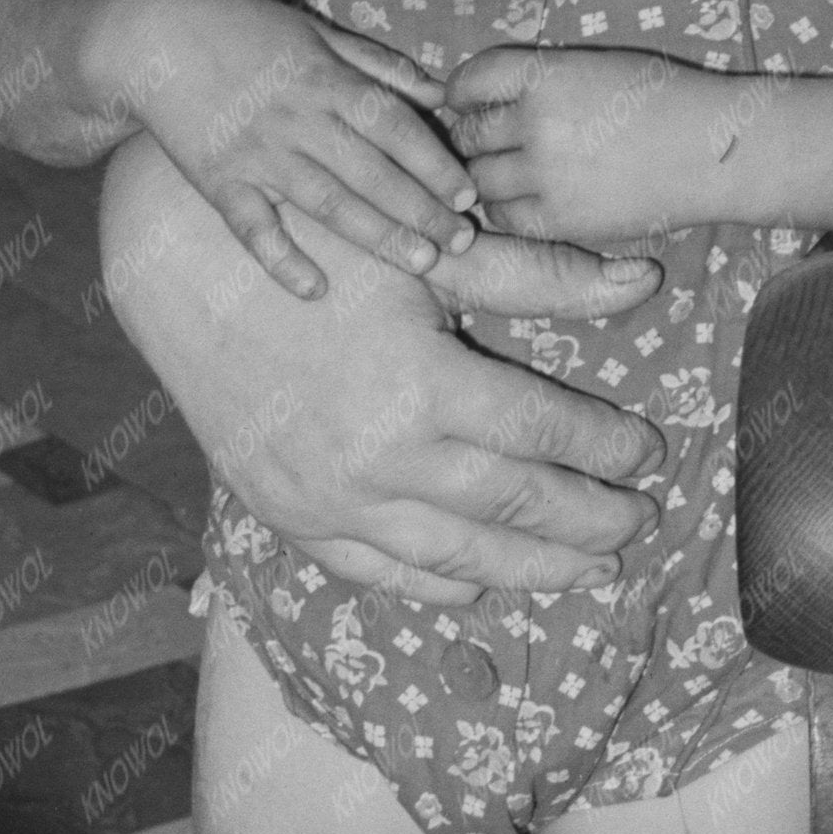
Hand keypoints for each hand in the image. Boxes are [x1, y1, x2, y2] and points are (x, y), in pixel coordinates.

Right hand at [97, 140, 659, 605]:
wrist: (182, 272)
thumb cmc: (318, 249)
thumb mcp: (431, 258)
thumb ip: (542, 278)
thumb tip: (644, 280)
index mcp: (424, 388)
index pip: (545, 436)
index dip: (608, 449)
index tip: (650, 454)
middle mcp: (380, 460)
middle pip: (516, 507)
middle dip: (591, 519)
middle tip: (641, 521)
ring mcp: (330, 500)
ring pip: (458, 558)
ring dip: (534, 568)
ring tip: (593, 565)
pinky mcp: (291, 517)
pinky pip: (379, 572)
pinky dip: (440, 584)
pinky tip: (488, 583)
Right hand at [100, 0, 465, 297]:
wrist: (150, 40)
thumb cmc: (242, 33)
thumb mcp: (315, 32)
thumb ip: (380, 65)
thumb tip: (441, 94)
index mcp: (327, 81)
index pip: (395, 128)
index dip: (435, 164)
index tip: (469, 196)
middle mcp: (299, 121)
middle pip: (372, 173)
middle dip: (422, 211)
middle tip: (462, 243)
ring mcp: (258, 155)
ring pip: (328, 203)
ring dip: (378, 236)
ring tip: (422, 264)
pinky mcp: (219, 181)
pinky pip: (253, 229)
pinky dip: (282, 260)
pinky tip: (315, 288)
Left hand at [447, 43, 744, 245]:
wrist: (713, 151)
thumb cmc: (660, 99)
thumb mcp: (593, 66)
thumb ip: (535, 78)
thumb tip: (476, 100)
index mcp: (545, 76)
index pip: (470, 81)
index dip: (462, 93)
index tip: (469, 102)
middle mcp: (538, 123)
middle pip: (468, 134)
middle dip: (473, 137)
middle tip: (489, 141)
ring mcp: (546, 176)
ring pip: (479, 180)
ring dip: (487, 175)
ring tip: (512, 170)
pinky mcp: (561, 219)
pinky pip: (505, 216)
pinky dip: (508, 208)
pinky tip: (531, 198)